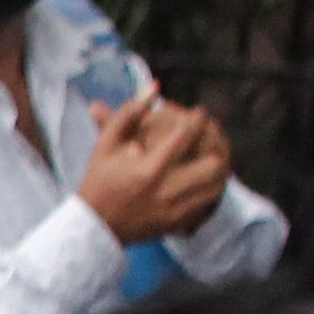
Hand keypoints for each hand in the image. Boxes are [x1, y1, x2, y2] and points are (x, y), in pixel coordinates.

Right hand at [75, 89, 231, 244]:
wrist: (94, 226)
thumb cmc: (99, 179)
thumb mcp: (106, 143)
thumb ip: (129, 113)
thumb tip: (155, 87)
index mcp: (148, 168)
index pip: (185, 137)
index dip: (197, 119)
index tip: (199, 111)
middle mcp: (166, 191)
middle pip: (212, 164)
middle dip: (216, 145)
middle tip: (212, 134)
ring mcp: (175, 210)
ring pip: (217, 186)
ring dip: (219, 166)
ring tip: (212, 153)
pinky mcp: (178, 223)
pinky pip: (210, 204)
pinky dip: (212, 188)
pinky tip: (206, 177)